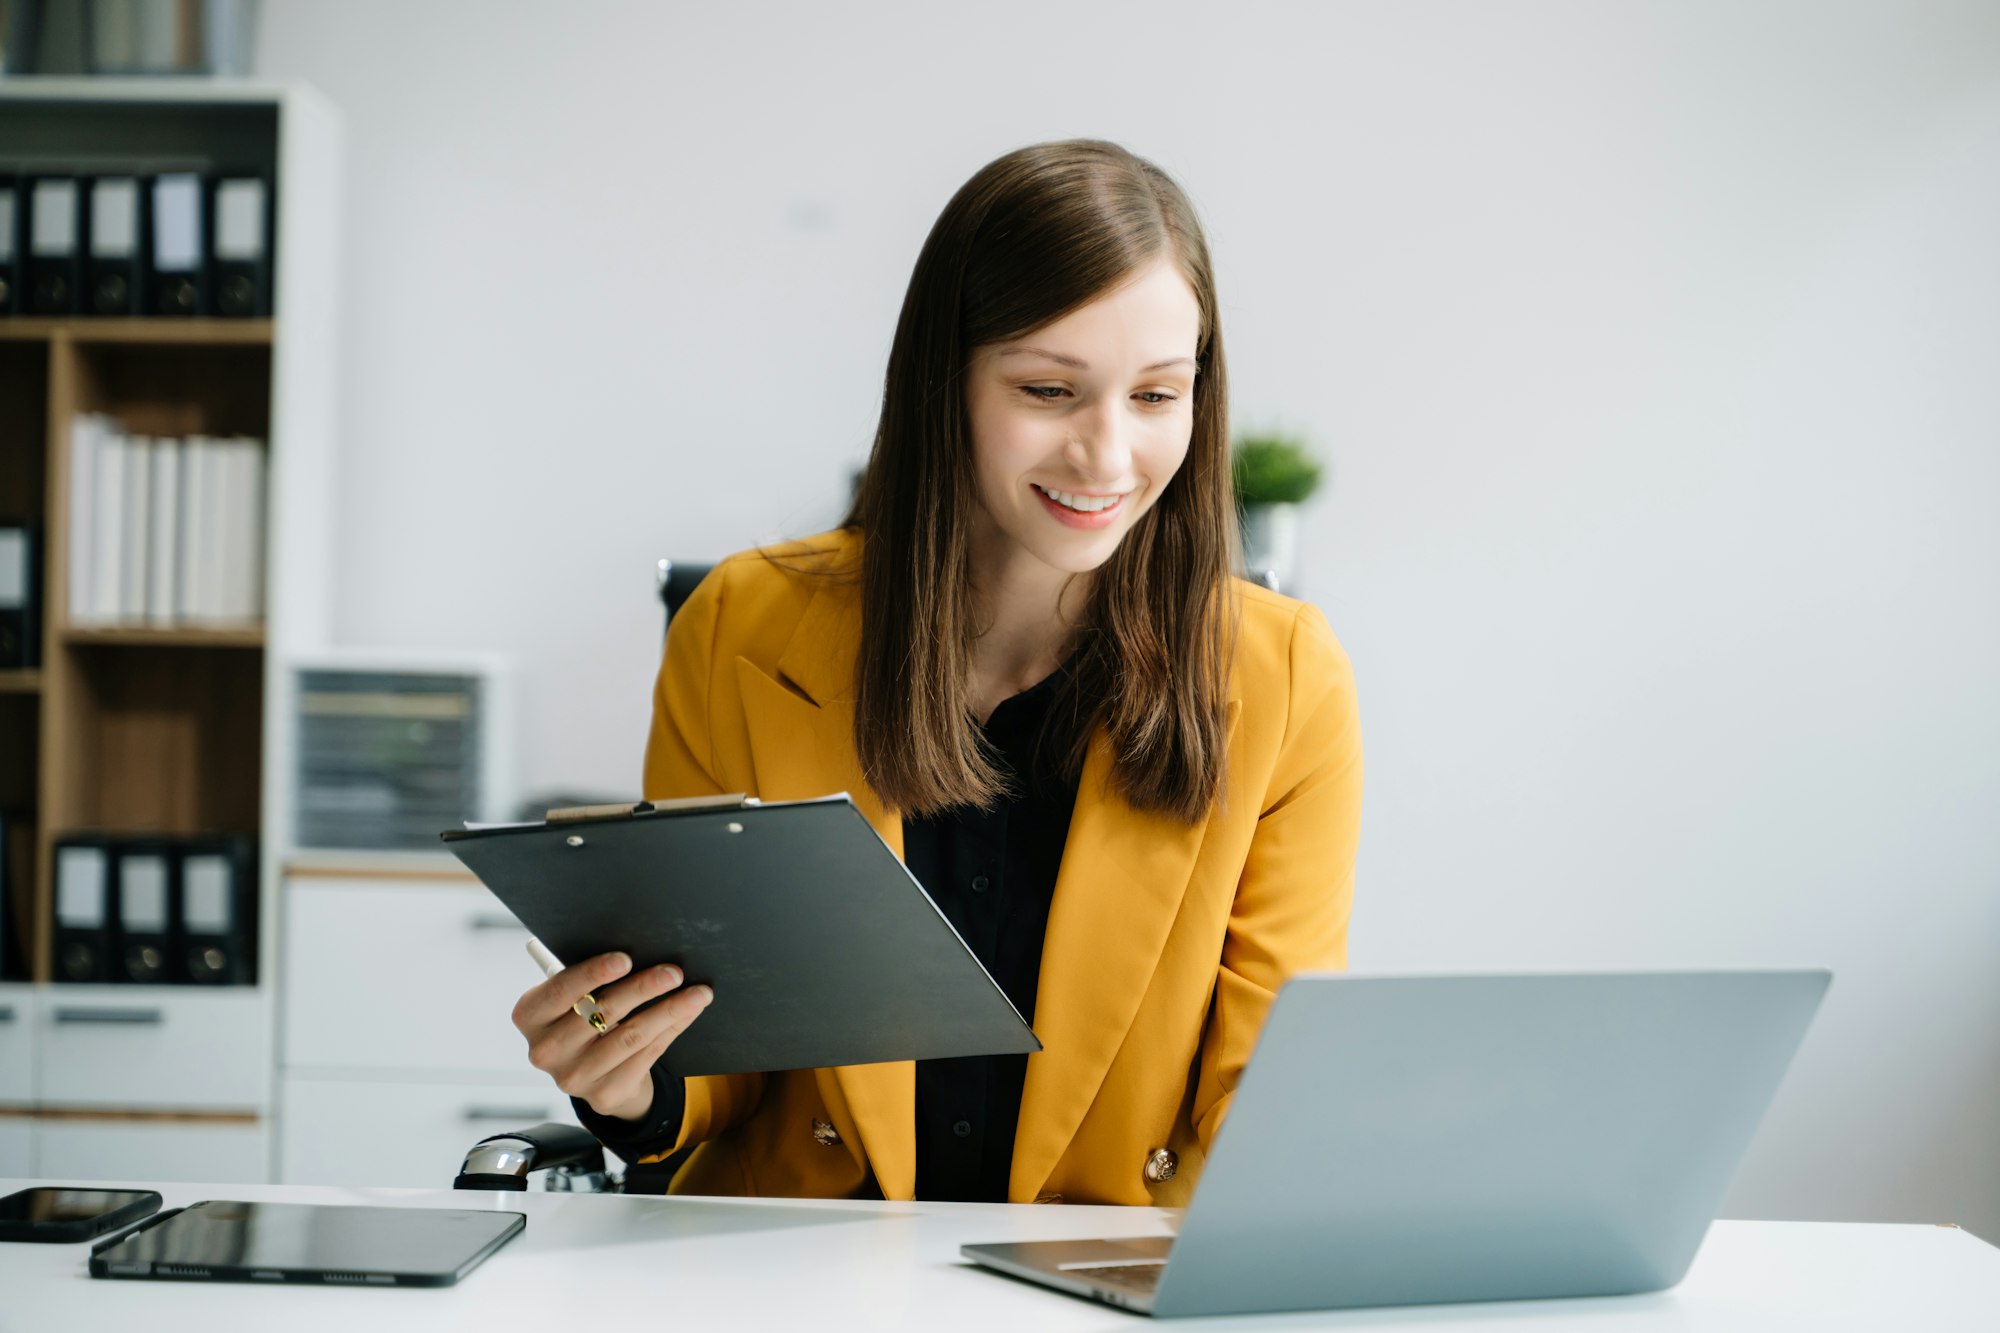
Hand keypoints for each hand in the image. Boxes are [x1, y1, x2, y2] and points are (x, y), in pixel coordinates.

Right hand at [511, 951, 712, 1123]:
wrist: (596, 1074)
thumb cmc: (586, 1017)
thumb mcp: (574, 998)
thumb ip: (589, 978)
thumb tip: (635, 949)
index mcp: (530, 1016)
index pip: (559, 990)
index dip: (593, 973)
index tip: (625, 958)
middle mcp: (545, 1050)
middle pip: (601, 1012)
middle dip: (642, 988)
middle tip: (673, 972)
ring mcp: (574, 1077)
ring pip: (630, 1036)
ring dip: (668, 1010)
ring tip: (697, 992)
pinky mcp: (604, 1095)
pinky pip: (646, 1055)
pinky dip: (672, 1029)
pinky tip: (688, 1012)